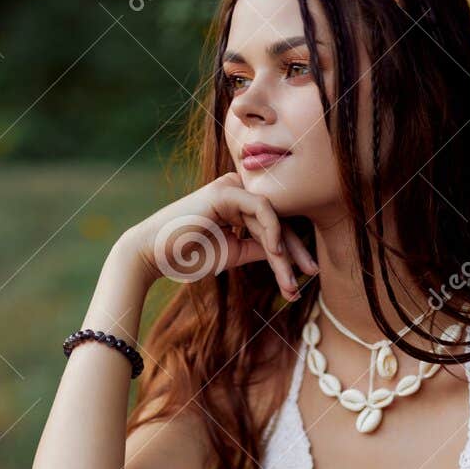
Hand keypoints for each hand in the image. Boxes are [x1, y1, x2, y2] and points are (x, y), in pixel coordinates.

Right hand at [122, 174, 317, 300]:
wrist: (156, 255)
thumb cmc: (189, 256)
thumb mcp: (233, 253)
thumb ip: (258, 248)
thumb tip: (286, 254)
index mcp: (238, 204)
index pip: (274, 225)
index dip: (291, 252)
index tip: (302, 280)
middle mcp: (237, 191)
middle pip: (279, 220)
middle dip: (296, 251)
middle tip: (313, 274)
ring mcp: (231, 187)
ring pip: (273, 219)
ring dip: (285, 252)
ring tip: (292, 280)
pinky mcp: (225, 191)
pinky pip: (260, 208)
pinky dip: (272, 230)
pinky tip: (276, 253)